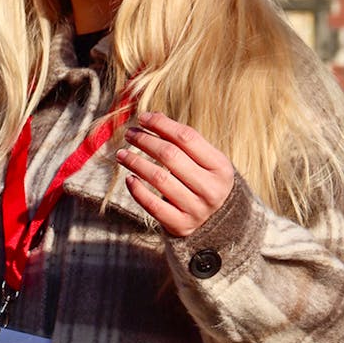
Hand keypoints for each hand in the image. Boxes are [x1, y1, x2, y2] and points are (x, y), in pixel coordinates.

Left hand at [115, 112, 234, 236]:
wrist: (218, 222)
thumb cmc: (204, 181)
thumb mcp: (205, 160)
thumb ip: (183, 141)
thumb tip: (152, 116)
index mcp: (221, 167)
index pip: (187, 137)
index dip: (162, 124)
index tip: (143, 118)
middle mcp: (212, 189)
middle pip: (170, 156)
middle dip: (145, 141)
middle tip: (130, 134)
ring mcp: (197, 209)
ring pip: (159, 178)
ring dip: (135, 162)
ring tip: (122, 154)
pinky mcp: (181, 226)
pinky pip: (153, 205)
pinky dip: (137, 190)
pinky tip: (129, 178)